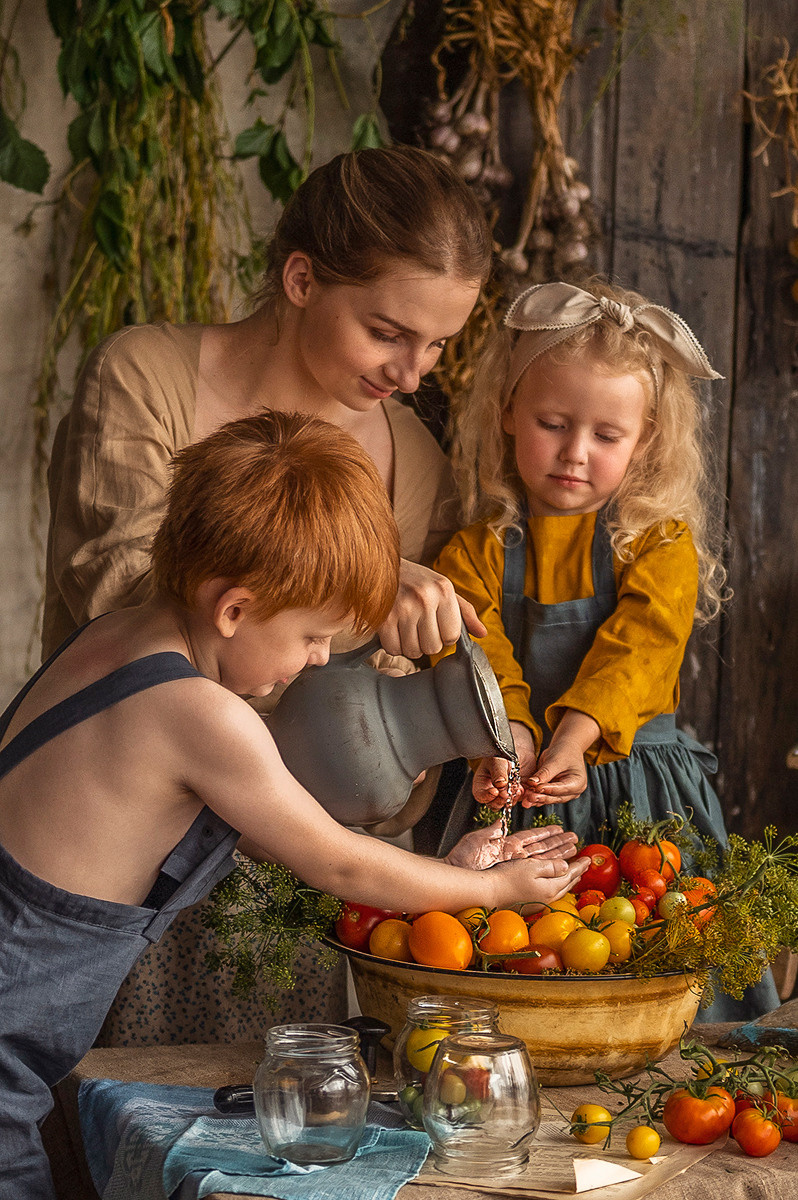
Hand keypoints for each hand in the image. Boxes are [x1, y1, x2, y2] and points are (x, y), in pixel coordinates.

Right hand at [377, 559, 486, 658]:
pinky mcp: (383, 618)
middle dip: (427, 642)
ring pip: (413, 651)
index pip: (453, 636)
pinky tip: (393, 630)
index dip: (445, 635)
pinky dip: (393, 645)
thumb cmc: (416, 580)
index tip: (436, 624)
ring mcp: (403, 608)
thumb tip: (482, 633)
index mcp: (444, 590)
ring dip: (410, 645)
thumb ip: (465, 612)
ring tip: (406, 627)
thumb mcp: (444, 588)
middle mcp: (425, 598)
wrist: (379, 565)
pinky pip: (393, 649)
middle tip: (420, 626)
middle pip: (433, 647)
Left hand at [443, 819, 577, 870]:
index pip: (531, 837)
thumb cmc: (461, 858)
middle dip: (558, 843)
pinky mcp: (515, 876)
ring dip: (559, 853)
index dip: (545, 833)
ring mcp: (515, 867)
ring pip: (542, 859)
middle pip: (541, 848)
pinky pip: (536, 871)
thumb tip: (501, 821)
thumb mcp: (477, 839)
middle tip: (574, 838)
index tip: (559, 828)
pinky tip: (562, 865)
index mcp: (506, 845)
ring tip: (574, 848)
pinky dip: (550, 868)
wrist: (455, 874)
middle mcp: (513, 856)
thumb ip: (492, 830)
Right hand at [472, 756, 517, 807]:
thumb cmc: (502, 755)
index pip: (480, 795)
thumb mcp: (497, 760)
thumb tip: (500, 784)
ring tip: (515, 788)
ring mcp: (503, 793)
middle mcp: (491, 790)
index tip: (495, 791)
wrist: (517, 752)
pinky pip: (516, 800)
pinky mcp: (514, 794)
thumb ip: (498, 772)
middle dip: (499, 800)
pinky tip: (520, 788)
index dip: (486, 796)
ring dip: (511, 799)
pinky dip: (519, 796)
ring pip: (505, 804)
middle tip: (506, 794)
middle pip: (492, 804)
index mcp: (482, 782)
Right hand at [492, 853, 590, 906]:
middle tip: (584, 866)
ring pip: (558, 891)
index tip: (589, 858)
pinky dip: (556, 886)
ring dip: (567, 881)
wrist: (488, 893)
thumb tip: (566, 867)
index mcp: (550, 888)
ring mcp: (537, 903)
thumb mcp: (531, 867)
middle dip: (577, 874)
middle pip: (566, 884)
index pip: (569, 875)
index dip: (580, 866)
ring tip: (573, 875)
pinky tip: (553, 886)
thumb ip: (551, 867)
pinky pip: (549, 894)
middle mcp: (546, 898)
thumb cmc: (508, 877)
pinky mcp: (528, 905)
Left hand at [522, 739, 587, 805]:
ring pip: (550, 799)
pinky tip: (527, 798)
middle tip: (529, 796)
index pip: (562, 788)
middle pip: (556, 797)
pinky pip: (545, 796)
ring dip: (537, 799)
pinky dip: (537, 796)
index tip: (536, 788)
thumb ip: (544, 773)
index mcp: (578, 783)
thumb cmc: (563, 752)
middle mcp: (573, 792)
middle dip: (541, 797)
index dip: (548, 789)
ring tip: (526, 799)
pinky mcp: (555, 793)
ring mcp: (564, 794)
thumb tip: (533, 782)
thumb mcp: (554, 760)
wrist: (565, 748)